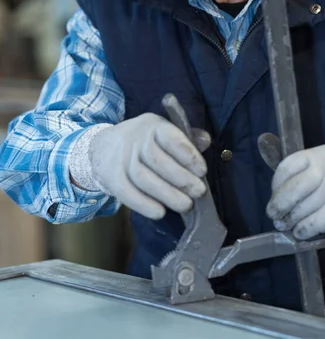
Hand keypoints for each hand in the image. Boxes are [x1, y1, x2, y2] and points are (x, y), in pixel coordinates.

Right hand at [89, 113, 209, 219]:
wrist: (104, 146)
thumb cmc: (144, 142)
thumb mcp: (164, 131)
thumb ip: (187, 138)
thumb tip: (206, 141)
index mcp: (152, 125)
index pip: (170, 137)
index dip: (188, 155)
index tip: (202, 171)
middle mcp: (134, 139)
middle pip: (157, 160)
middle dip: (181, 178)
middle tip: (199, 192)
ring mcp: (121, 158)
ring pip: (143, 178)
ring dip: (166, 194)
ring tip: (186, 205)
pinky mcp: (111, 177)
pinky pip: (127, 193)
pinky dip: (144, 204)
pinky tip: (160, 213)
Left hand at [266, 145, 324, 247]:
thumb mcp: (314, 174)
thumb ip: (292, 172)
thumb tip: (261, 143)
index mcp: (321, 154)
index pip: (288, 166)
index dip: (276, 185)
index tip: (273, 197)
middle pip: (295, 187)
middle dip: (280, 204)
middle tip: (274, 215)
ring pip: (303, 208)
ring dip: (290, 220)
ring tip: (287, 225)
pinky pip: (313, 223)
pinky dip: (302, 230)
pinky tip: (300, 231)